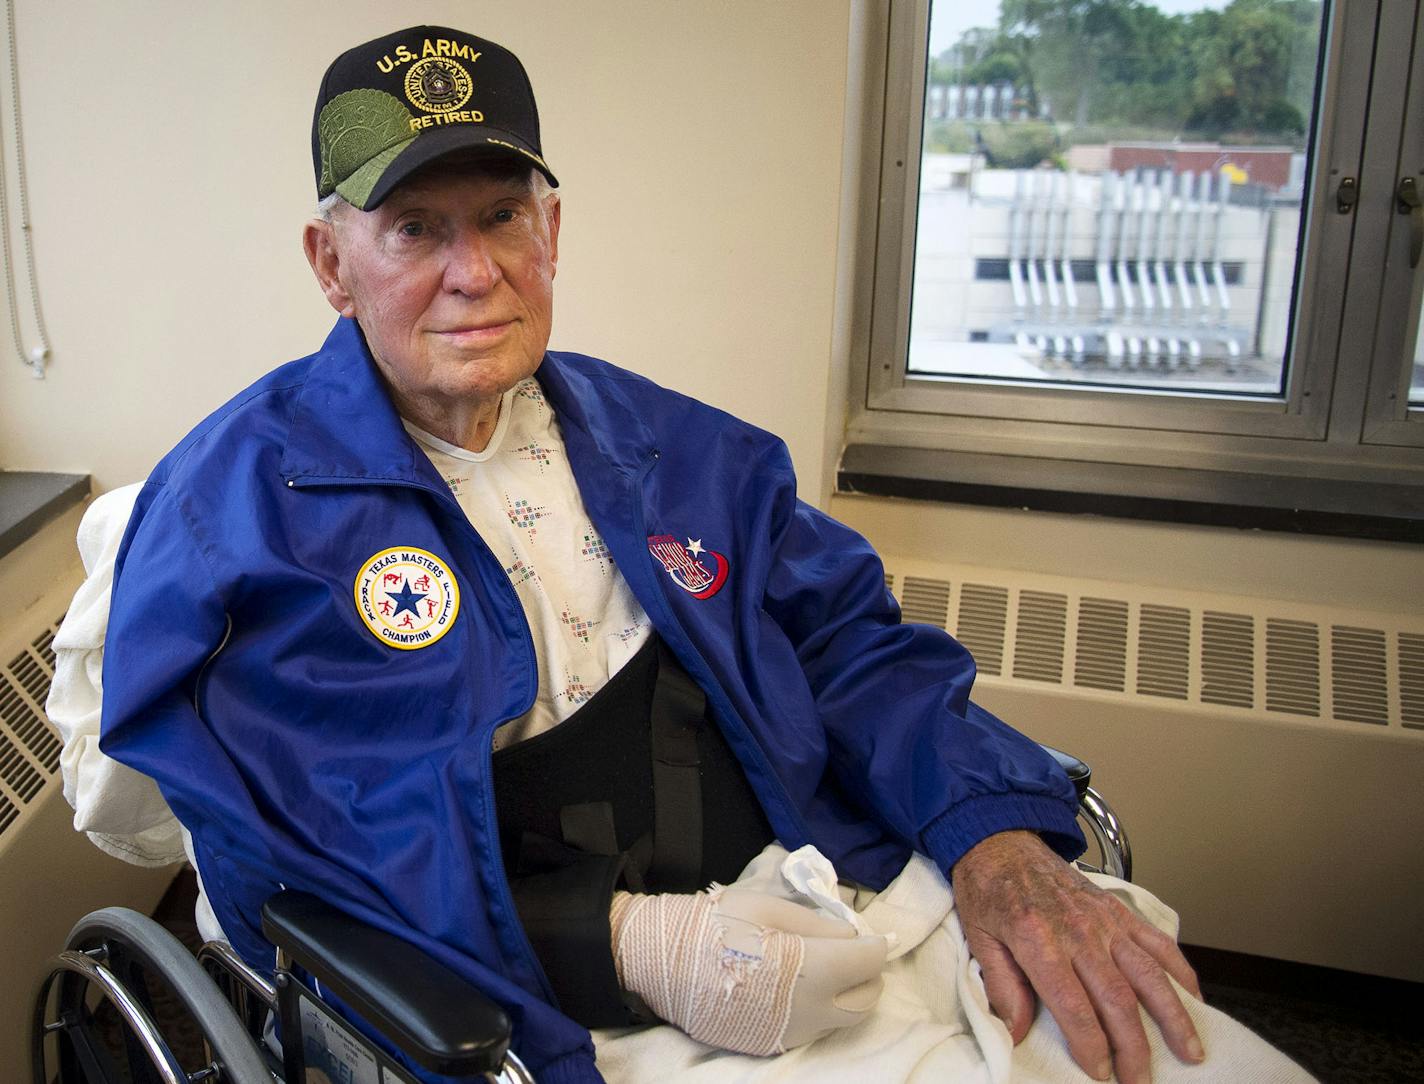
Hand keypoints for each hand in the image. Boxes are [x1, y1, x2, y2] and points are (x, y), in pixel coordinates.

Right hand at [610, 886, 888, 1054]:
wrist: (666, 961)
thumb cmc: (719, 925)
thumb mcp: (770, 908)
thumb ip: (819, 924)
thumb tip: (851, 935)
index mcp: (816, 971)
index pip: (871, 961)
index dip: (875, 944)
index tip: (868, 934)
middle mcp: (812, 1010)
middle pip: (867, 999)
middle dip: (867, 974)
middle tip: (851, 953)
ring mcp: (793, 1032)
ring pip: (843, 1019)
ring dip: (845, 995)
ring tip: (825, 970)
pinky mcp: (774, 1044)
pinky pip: (813, 1029)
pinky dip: (818, 1009)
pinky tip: (796, 989)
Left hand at [951, 831, 1203, 1083]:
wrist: (1001, 839)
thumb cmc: (988, 890)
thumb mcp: (979, 939)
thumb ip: (1001, 987)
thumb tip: (1018, 1033)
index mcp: (1039, 941)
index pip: (1074, 1005)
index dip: (1091, 1045)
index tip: (1099, 1074)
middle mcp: (1079, 931)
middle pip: (1118, 998)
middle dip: (1134, 1047)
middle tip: (1140, 1080)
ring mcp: (1105, 920)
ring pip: (1149, 974)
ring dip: (1173, 1017)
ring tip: (1191, 1053)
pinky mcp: (1119, 910)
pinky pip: (1158, 942)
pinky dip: (1181, 972)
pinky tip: (1195, 999)